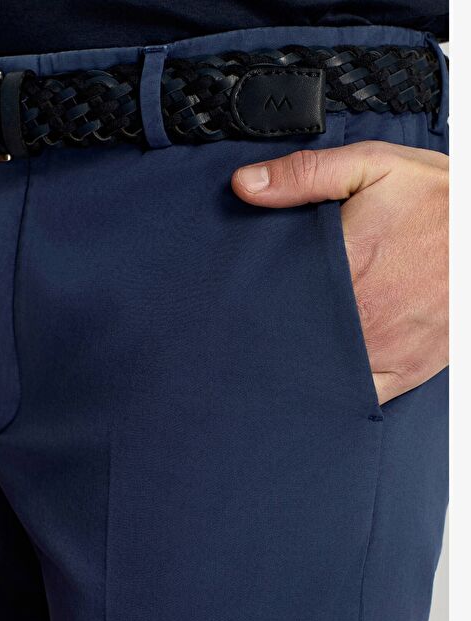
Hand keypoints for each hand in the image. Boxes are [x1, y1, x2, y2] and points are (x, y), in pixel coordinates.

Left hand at [231, 141, 447, 404]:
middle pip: (294, 339)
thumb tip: (245, 184)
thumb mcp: (373, 167)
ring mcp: (384, 349)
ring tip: (283, 353)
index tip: (237, 303)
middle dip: (273, 333)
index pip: (275, 298)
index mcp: (345, 267)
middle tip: (255, 328)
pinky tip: (321, 381)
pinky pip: (361, 395)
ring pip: (321, 373)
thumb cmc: (440, 202)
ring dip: (301, 365)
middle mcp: (361, 316)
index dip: (252, 303)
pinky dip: (338, 392)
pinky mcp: (406, 369)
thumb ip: (306, 175)